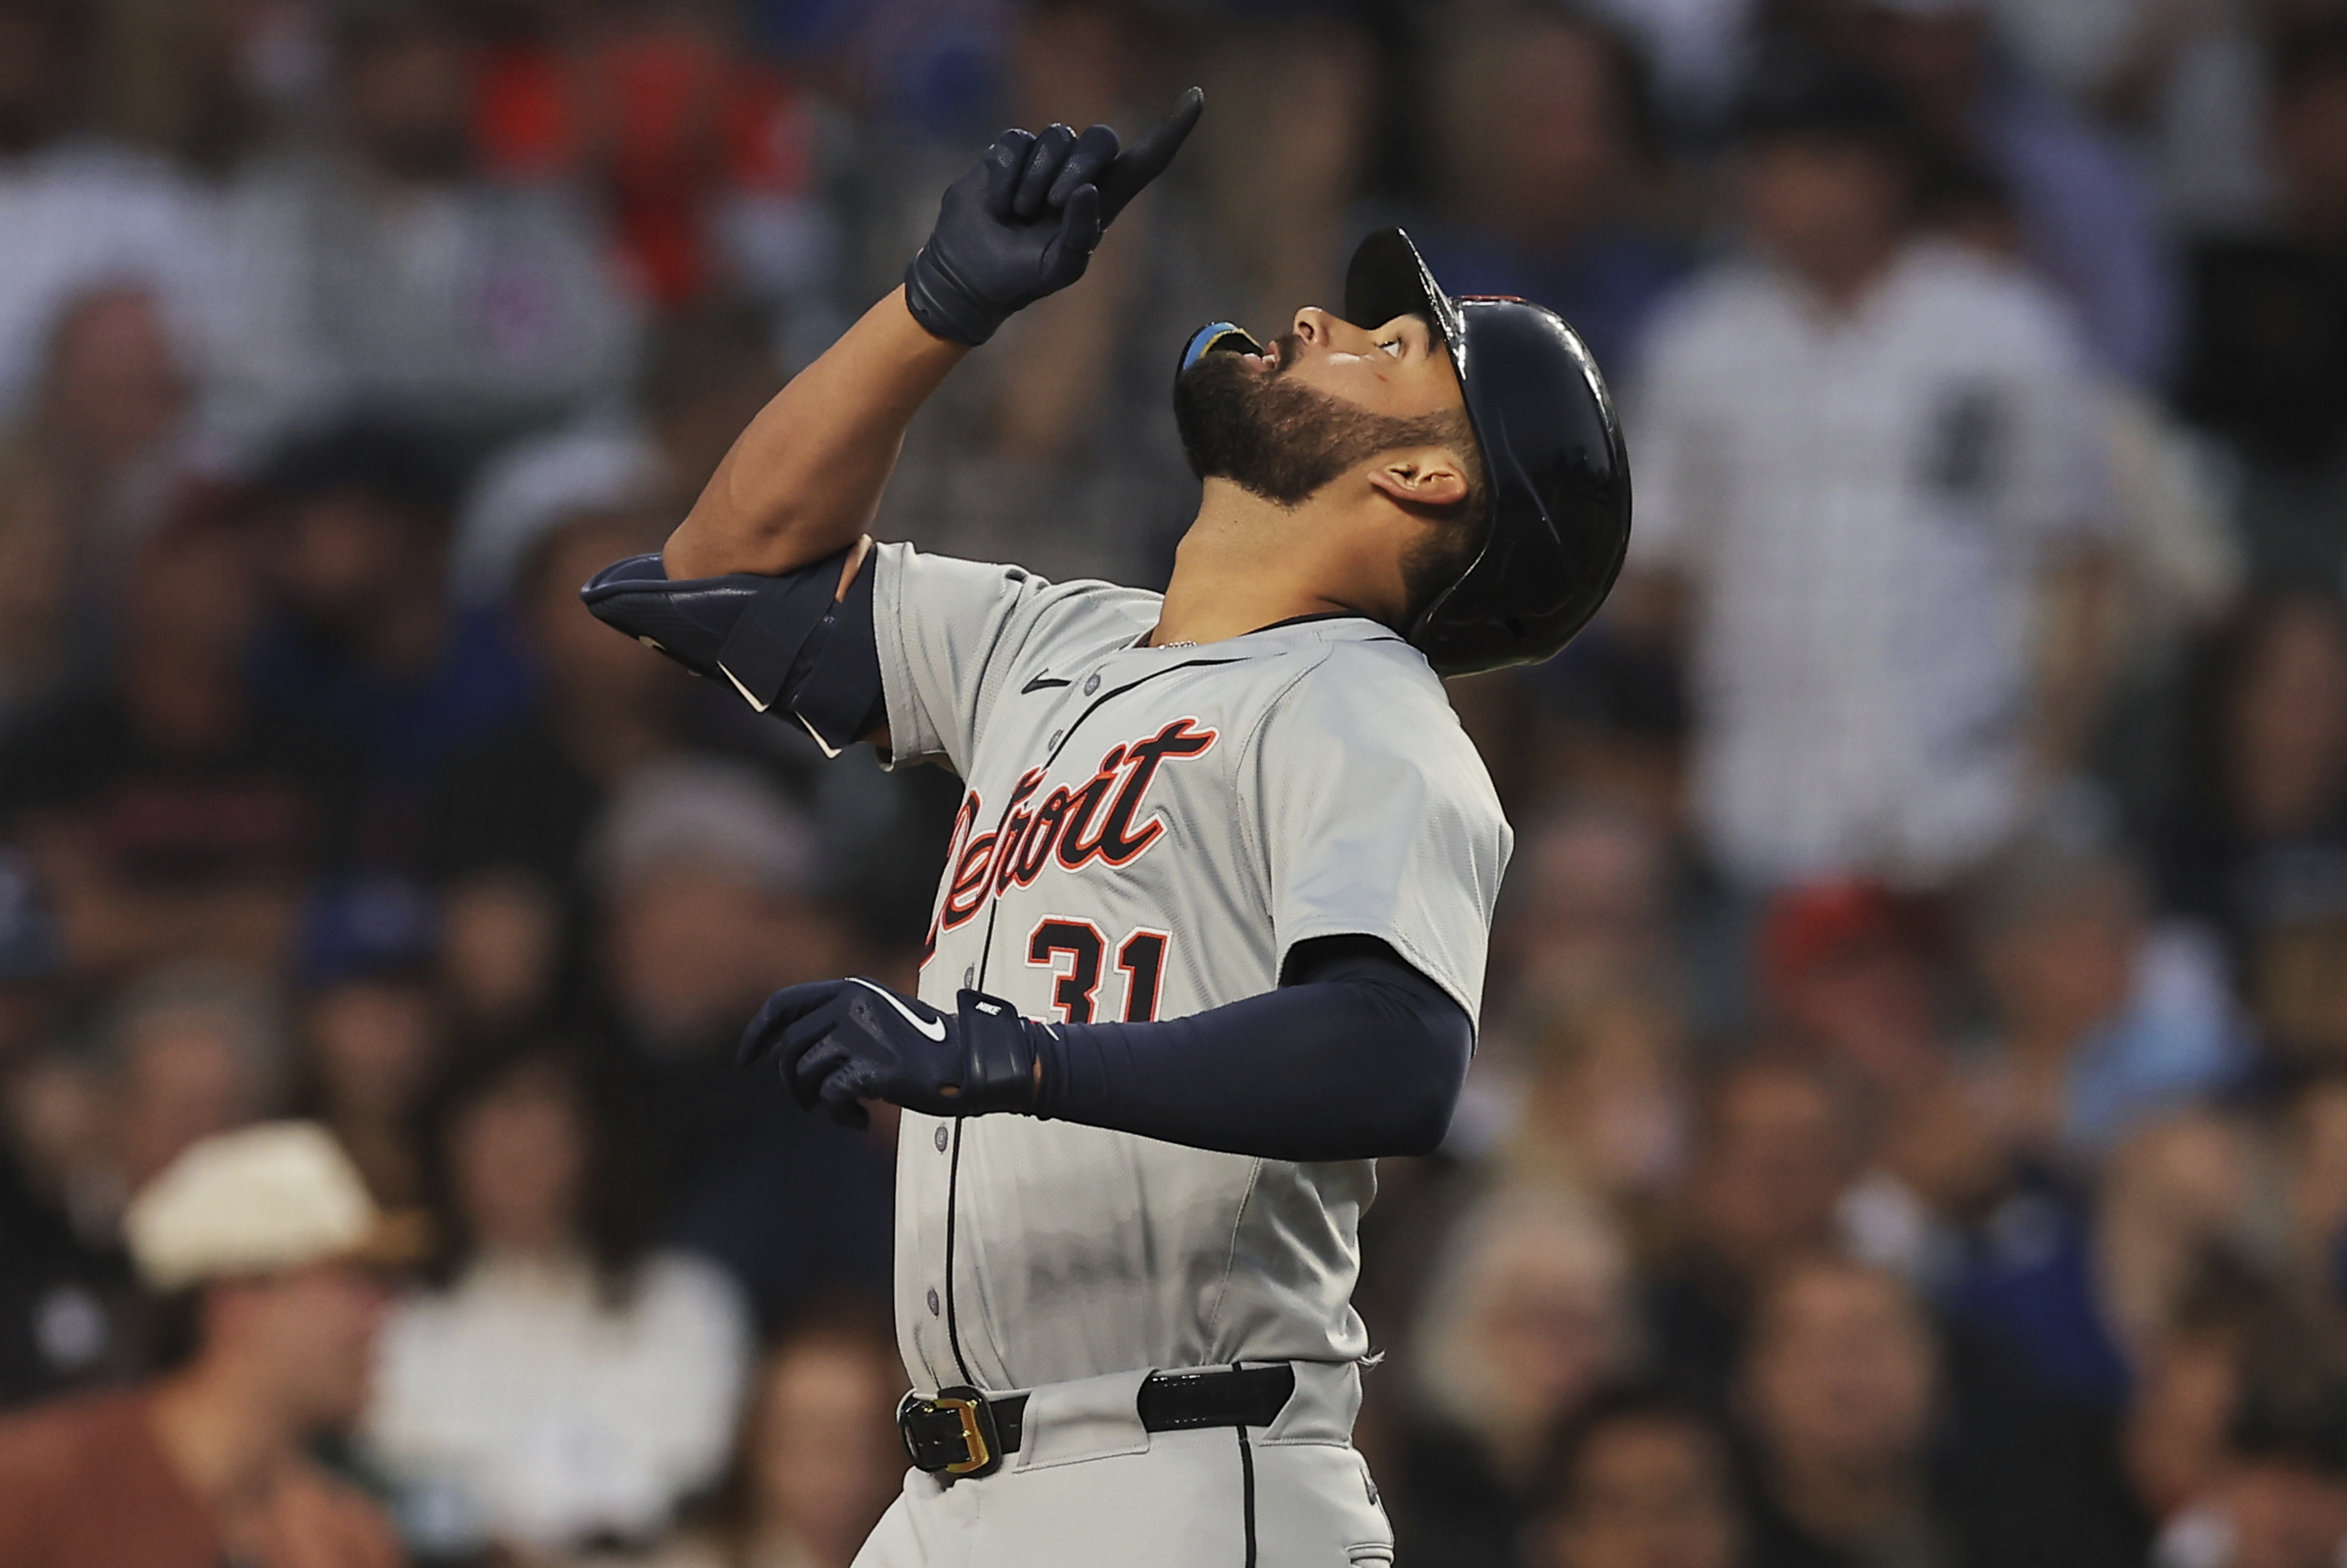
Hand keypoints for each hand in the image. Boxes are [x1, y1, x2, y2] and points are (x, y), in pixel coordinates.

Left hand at [740, 977, 1042, 1125]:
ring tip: (843, 1110)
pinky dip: (840, 1116)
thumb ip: (838, 1022)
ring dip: (816, 1101)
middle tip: (810, 1104)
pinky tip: (860, 1121)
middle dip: (791, 1083)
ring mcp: (863, 1034)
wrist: (973, 1061)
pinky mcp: (875, 1068)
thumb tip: (784, 1052)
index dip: (757, 1034)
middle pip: (790, 1049)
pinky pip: (832, 1097)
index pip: (784, 1005)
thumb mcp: (877, 1017)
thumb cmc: (924, 1047)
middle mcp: (852, 1004)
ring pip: (806, 1074)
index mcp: (850, 988)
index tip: (745, 1060)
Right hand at [902, 87, 1203, 344]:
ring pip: (1055, 136)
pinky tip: (997, 204)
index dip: (1172, 130)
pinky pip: (1015, 142)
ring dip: (1035, 178)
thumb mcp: (1058, 268)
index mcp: (1103, 201)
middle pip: (1101, 138)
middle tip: (1051, 204)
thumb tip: (1087, 190)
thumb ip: (1079, 234)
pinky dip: (1006, 176)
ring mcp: (1044, 159)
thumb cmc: (1022, 276)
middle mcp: (1078, 173)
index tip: (1196, 97)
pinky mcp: (1009, 152)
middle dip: (1080, 165)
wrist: (969, 273)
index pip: (1147, 160)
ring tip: (1019, 213)